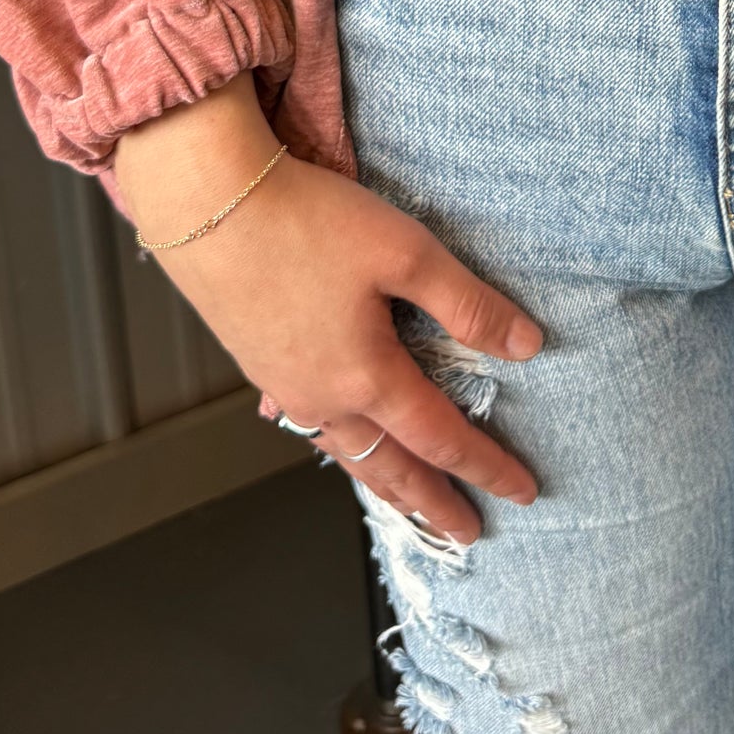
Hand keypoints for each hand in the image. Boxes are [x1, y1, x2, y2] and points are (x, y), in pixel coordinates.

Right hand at [112, 75, 541, 542]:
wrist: (206, 201)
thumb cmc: (304, 220)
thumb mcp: (404, 252)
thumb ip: (467, 304)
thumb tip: (527, 346)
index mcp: (365, 375)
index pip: (441, 437)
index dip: (487, 466)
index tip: (522, 490)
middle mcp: (323, 396)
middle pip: (390, 468)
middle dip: (433, 503)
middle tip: (466, 532)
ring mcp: (285, 385)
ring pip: (347, 455)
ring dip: (386, 485)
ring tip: (409, 502)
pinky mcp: (259, 364)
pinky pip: (313, 429)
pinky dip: (345, 450)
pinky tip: (343, 438)